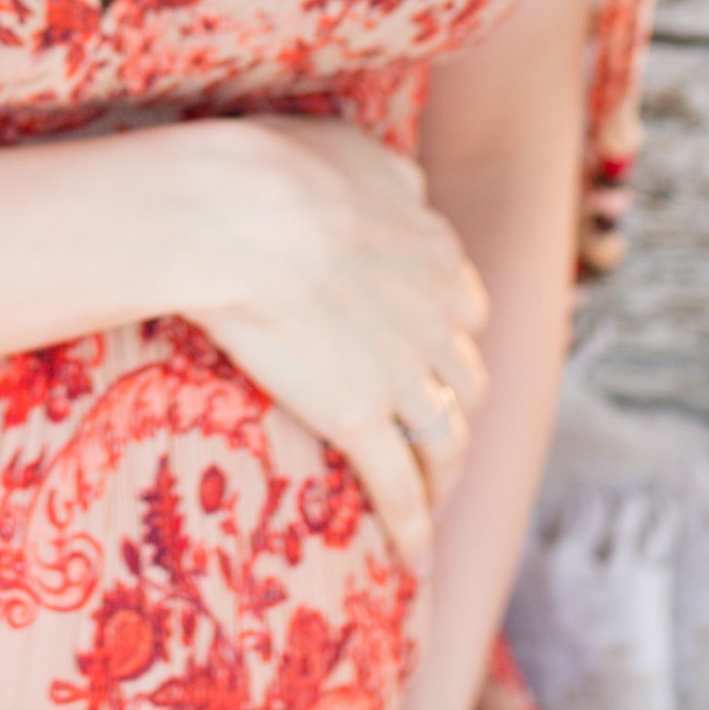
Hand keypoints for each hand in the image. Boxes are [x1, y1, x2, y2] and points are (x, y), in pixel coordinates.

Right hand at [155, 115, 487, 560]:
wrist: (243, 212)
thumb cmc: (277, 167)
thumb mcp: (353, 150)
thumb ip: (389, 176)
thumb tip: (408, 185)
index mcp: (433, 251)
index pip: (462, 307)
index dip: (448, 335)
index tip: (434, 355)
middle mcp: (433, 316)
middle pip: (465, 378)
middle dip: (456, 408)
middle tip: (438, 437)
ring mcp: (403, 373)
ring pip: (448, 439)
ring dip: (445, 474)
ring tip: (433, 502)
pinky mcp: (362, 418)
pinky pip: (400, 487)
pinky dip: (413, 526)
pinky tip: (413, 559)